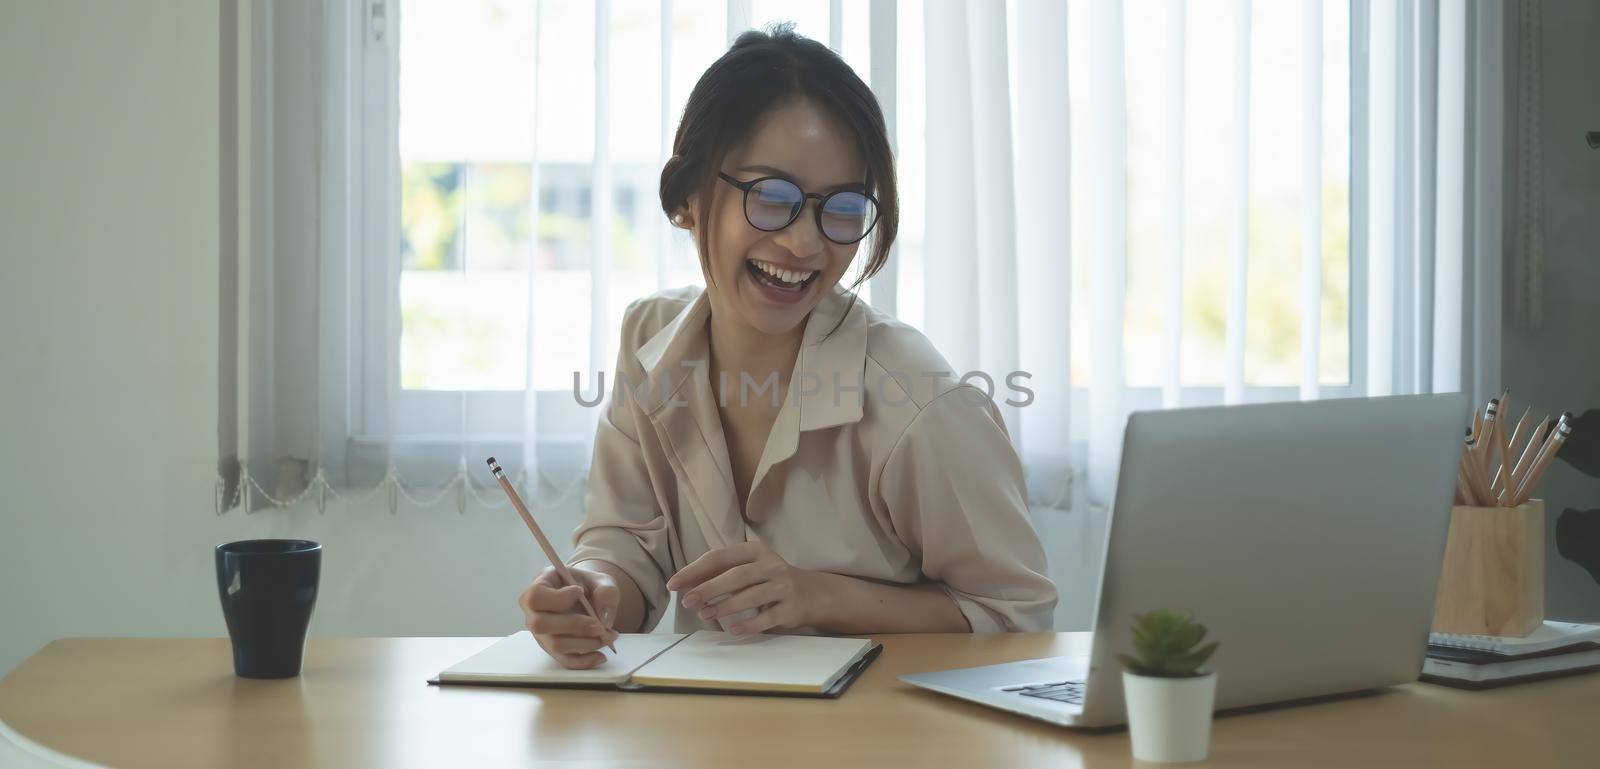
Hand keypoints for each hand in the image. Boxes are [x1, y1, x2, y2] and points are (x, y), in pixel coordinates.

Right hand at [518, 566, 619, 669]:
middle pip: (540, 624)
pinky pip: (564, 660)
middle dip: (574, 626)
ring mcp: (542, 632)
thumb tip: (604, 619)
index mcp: (541, 586)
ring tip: (608, 637)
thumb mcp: (601, 580)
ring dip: (585, 644)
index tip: (579, 592)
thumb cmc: (590, 585)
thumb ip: (606, 591)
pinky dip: (584, 661)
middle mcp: (535, 612)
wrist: (591, 597)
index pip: (535, 596)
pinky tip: (601, 656)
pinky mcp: (553, 648)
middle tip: (599, 625)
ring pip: (555, 645)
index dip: (557, 598)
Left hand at [666, 541, 822, 635]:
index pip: (720, 557)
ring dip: (726, 606)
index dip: (695, 571)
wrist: (812, 593)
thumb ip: (719, 575)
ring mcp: (784, 586)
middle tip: (688, 601)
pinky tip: (733, 630)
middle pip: (736, 575)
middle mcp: (771, 565)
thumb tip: (685, 584)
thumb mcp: (748, 570)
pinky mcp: (791, 608)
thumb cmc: (769, 581)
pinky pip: (767, 617)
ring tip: (706, 614)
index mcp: (755, 551)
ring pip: (752, 595)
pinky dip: (749, 624)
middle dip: (709, 588)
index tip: (674, 584)